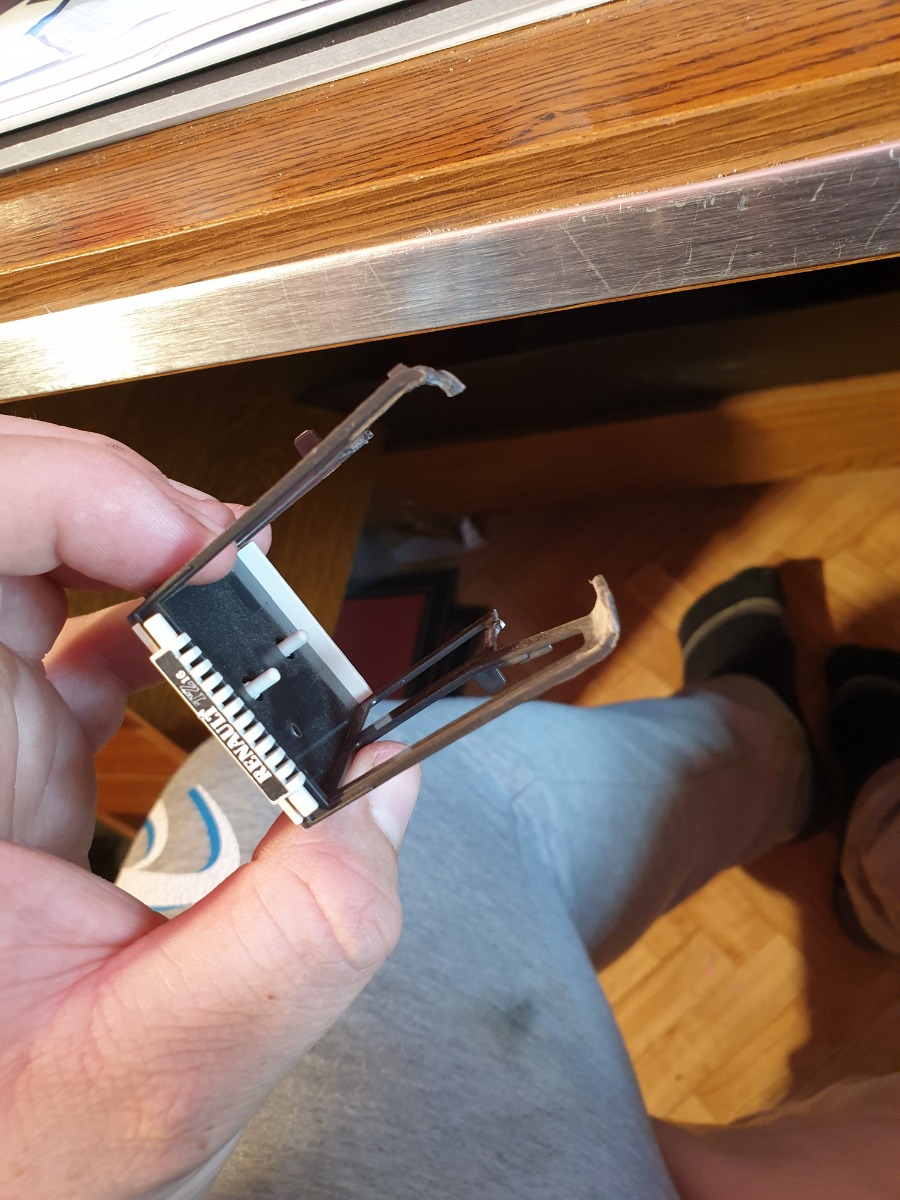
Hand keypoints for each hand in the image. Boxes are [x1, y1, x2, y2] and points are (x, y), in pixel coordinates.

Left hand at [0, 416, 419, 1198]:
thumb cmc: (16, 1144)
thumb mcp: (160, 1076)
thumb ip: (294, 940)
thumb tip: (381, 787)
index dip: (73, 493)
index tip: (194, 548)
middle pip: (10, 523)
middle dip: (131, 509)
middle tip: (235, 560)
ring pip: (48, 560)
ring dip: (155, 555)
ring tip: (243, 599)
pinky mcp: (17, 749)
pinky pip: (82, 633)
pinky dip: (162, 623)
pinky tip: (211, 667)